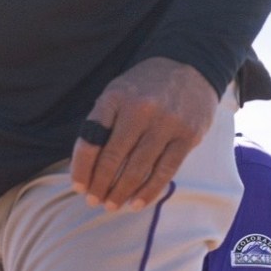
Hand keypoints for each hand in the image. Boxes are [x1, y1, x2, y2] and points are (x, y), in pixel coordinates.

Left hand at [70, 56, 219, 210]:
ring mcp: (167, 123)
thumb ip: (101, 124)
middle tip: (93, 201)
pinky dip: (148, 192)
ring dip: (121, 193)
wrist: (191, 65)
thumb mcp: (116, 94)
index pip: (90, 140)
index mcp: (115, 98)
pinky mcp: (188, 135)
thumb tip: (86, 169)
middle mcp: (141, 109)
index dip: (81, 169)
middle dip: (100, 186)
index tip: (78, 187)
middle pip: (113, 159)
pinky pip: (165, 171)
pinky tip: (136, 203)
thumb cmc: (144, 88)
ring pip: (138, 169)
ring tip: (111, 205)